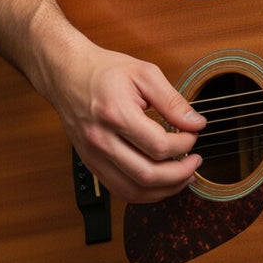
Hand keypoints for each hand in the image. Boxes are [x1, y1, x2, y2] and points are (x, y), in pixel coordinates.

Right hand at [42, 42, 205, 203]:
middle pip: (147, 175)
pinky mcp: (91, 163)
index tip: (194, 133)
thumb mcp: (145, 74)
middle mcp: (102, 141)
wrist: (67, 74)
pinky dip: (144, 192)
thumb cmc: (104, 70)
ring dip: (164, 189)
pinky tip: (161, 181)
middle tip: (195, 161)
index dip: (185, 144)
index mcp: (116, 115)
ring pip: (133, 191)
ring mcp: (94, 156)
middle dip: (180, 174)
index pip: (159, 146)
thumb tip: (196, 123)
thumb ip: (172, 101)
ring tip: (184, 176)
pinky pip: (120, 190)